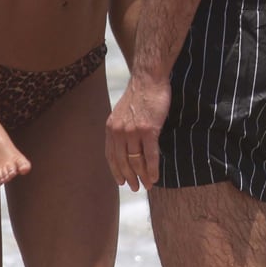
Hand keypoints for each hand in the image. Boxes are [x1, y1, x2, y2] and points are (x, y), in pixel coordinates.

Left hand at [105, 77, 170, 191]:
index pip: (111, 156)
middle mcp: (119, 132)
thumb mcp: (122, 112)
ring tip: (147, 185)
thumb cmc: (140, 94)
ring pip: (136, 161)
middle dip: (130, 178)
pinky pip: (150, 156)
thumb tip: (126, 145)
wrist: (149, 79)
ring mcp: (133, 132)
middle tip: (136, 187)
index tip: (122, 181)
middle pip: (123, 162)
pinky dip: (152, 169)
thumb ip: (121, 128)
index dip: (116, 171)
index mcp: (111, 128)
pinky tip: (155, 177)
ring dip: (142, 177)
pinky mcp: (148, 130)